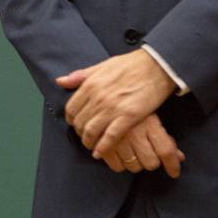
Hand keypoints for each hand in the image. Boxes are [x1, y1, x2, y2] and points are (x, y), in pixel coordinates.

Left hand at [58, 49, 175, 155]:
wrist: (156, 66)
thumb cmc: (130, 65)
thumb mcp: (101, 66)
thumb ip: (80, 76)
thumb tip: (60, 81)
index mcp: (90, 84)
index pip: (71, 109)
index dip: (71, 119)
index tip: (75, 124)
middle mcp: (98, 97)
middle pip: (80, 122)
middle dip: (79, 132)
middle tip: (84, 137)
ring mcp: (112, 108)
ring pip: (91, 131)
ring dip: (89, 142)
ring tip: (91, 146)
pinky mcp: (128, 116)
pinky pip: (110, 136)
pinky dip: (103, 147)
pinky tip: (100, 153)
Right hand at [95, 113, 184, 177]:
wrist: (107, 92)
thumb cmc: (133, 105)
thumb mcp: (152, 116)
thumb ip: (166, 138)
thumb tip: (179, 157)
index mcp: (149, 123)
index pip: (166, 151)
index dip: (172, 165)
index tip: (174, 172)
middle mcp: (134, 133)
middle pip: (151, 162)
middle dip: (151, 161)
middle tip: (148, 154)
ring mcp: (117, 139)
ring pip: (134, 166)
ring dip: (135, 163)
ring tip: (132, 153)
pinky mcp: (103, 144)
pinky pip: (116, 166)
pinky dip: (120, 164)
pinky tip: (120, 155)